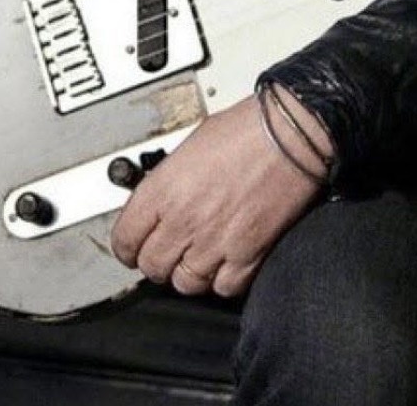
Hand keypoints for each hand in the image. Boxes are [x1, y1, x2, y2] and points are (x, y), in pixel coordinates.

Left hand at [109, 91, 329, 298]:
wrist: (291, 135)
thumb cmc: (246, 128)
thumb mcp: (190, 144)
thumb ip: (170, 179)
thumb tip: (162, 198)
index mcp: (163, 189)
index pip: (125, 238)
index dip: (126, 246)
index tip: (131, 246)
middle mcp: (184, 220)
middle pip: (152, 266)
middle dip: (157, 260)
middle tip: (166, 249)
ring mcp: (215, 242)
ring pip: (185, 283)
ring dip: (189, 271)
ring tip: (197, 254)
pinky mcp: (247, 256)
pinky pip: (223, 288)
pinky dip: (222, 279)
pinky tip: (225, 260)